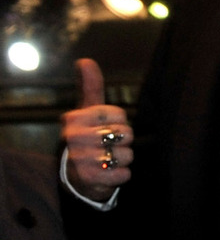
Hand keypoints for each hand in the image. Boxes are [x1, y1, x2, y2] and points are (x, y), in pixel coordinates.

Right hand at [60, 60, 132, 202]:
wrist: (77, 175)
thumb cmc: (87, 136)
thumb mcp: (87, 111)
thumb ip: (90, 87)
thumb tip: (85, 60)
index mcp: (74, 118)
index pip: (119, 114)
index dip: (120, 122)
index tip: (107, 127)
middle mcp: (74, 137)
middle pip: (125, 134)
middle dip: (124, 141)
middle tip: (108, 145)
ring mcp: (81, 159)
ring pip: (127, 154)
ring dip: (124, 158)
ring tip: (108, 159)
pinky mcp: (91, 179)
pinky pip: (124, 174)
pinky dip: (123, 174)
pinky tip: (110, 172)